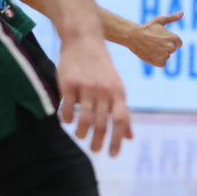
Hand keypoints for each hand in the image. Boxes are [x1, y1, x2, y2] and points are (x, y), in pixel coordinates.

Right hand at [56, 34, 131, 156]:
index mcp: (118, 93)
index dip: (117, 140)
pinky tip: (67, 121)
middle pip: (102, 123)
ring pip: (84, 118)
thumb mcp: (117, 88)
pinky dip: (67, 118)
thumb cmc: (102, 69)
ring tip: (80, 136)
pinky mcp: (68, 83)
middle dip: (99, 141)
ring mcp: (86, 87)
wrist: (84, 40)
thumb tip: (129, 137)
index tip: (112, 155)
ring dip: (82, 132)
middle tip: (95, 150)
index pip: (121, 121)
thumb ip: (122, 112)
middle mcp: (104, 91)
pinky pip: (68, 107)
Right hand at [125, 11, 182, 66]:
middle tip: (155, 42)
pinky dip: (157, 61)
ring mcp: (165, 55)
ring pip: (166, 56)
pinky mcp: (158, 62)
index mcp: (174, 38)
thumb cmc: (147, 28)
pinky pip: (162, 64)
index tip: (162, 38)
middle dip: (165, 47)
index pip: (178, 44)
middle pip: (172, 50)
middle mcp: (171, 47)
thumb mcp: (160, 20)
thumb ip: (172, 18)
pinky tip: (151, 54)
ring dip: (160, 54)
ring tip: (151, 47)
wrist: (133, 36)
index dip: (170, 41)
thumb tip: (182, 12)